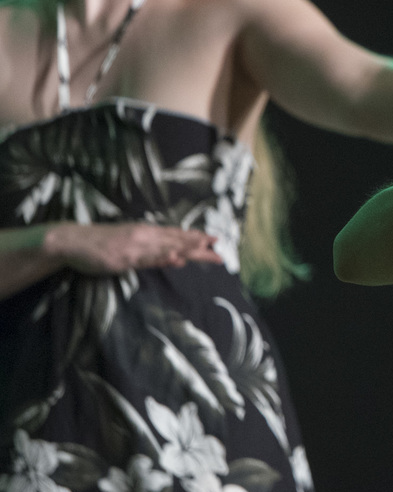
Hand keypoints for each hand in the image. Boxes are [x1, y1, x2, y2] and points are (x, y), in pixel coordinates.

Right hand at [45, 222, 221, 275]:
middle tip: (220, 246)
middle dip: (199, 244)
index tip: (214, 240)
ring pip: (166, 247)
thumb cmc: (101, 244)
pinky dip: (162, 257)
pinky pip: (146, 258)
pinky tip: (176, 257)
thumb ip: (153, 253)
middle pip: (176, 240)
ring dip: (187, 247)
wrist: (73, 241)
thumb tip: (177, 258)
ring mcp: (135, 246)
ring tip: (206, 248)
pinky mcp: (124, 257)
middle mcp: (144, 236)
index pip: (176, 234)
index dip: (196, 237)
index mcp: (146, 233)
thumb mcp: (131, 247)